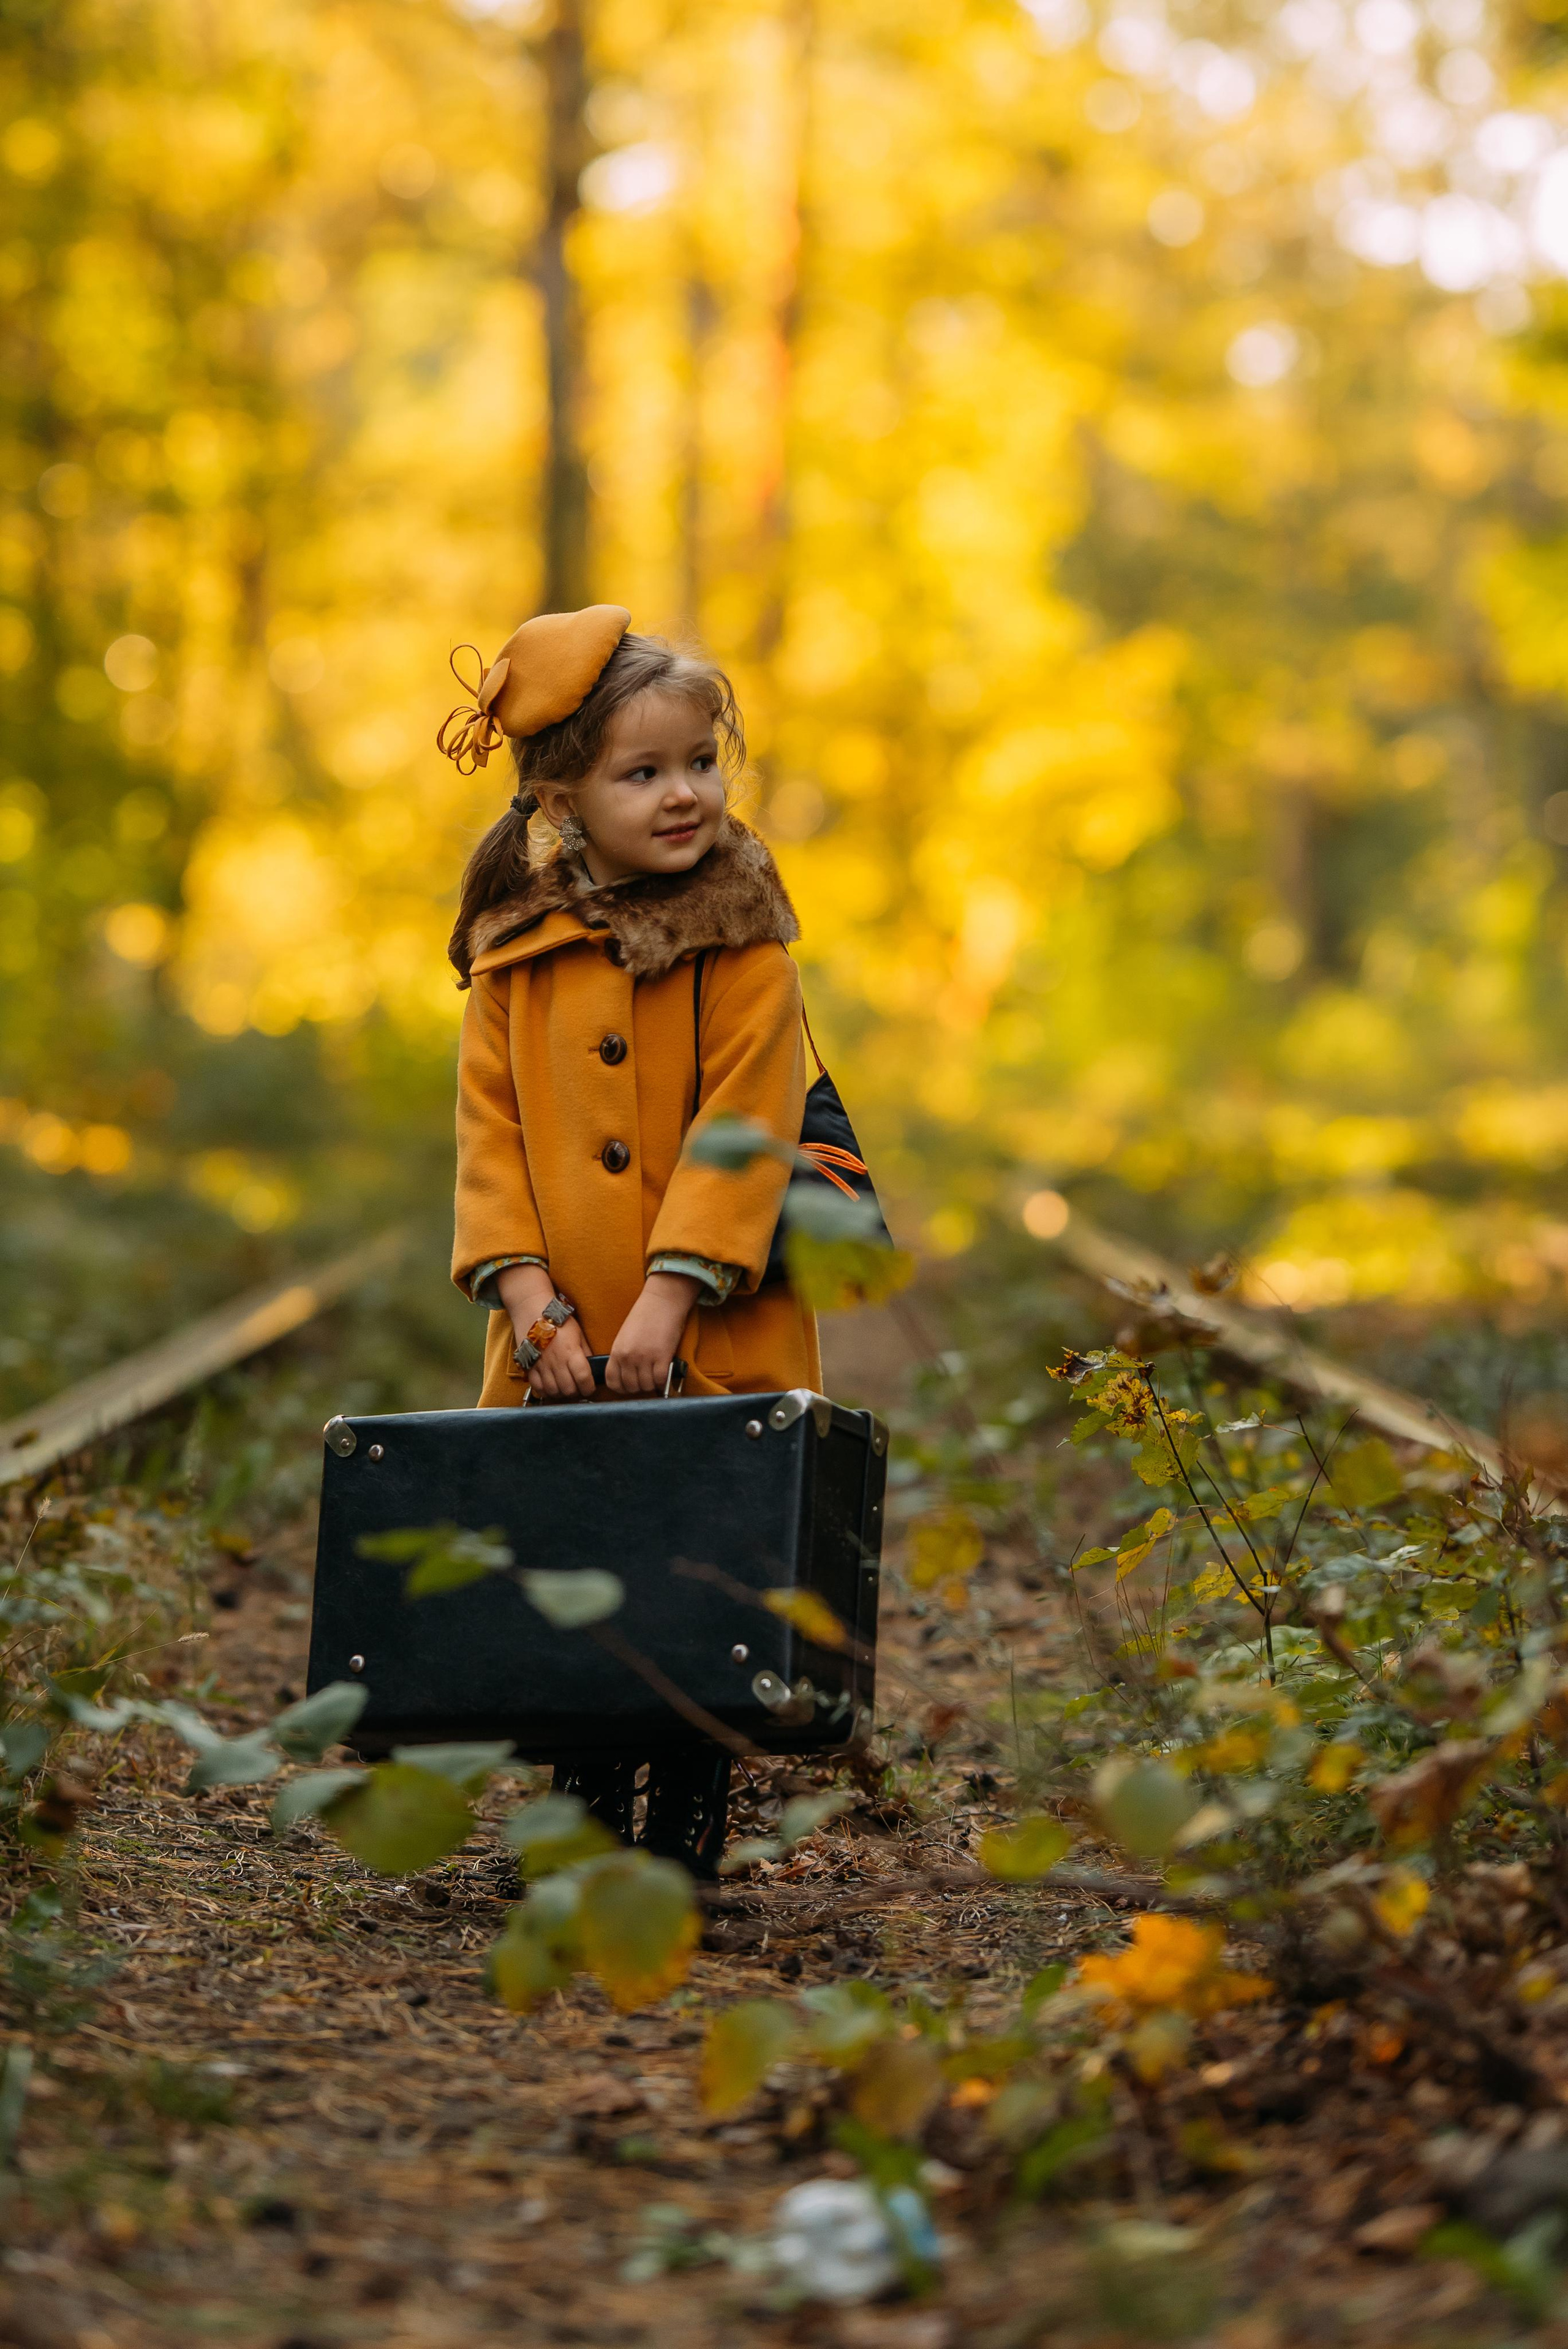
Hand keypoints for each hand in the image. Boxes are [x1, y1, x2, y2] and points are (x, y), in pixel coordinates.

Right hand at [497, 1266, 595, 1399]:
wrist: (533, 1310)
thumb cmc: (558, 1320)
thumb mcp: (579, 1334)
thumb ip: (585, 1352)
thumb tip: (592, 1368)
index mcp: (571, 1352)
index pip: (584, 1379)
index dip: (589, 1388)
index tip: (590, 1387)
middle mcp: (556, 1361)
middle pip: (569, 1389)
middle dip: (576, 1392)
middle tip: (577, 1387)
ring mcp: (541, 1365)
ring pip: (553, 1391)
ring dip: (561, 1393)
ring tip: (565, 1387)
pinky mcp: (528, 1366)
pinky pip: (537, 1387)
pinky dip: (545, 1391)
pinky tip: (551, 1386)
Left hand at [606, 1272, 698, 1395]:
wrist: (662, 1301)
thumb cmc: (644, 1316)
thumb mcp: (625, 1336)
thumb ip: (623, 1355)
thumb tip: (627, 1374)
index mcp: (617, 1351)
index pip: (612, 1381)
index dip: (621, 1388)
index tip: (629, 1386)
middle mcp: (628, 1357)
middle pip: (631, 1387)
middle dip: (639, 1387)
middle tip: (646, 1380)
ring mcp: (645, 1358)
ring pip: (646, 1386)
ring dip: (652, 1385)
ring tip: (656, 1376)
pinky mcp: (662, 1357)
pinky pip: (661, 1380)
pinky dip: (664, 1381)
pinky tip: (665, 1374)